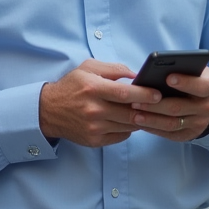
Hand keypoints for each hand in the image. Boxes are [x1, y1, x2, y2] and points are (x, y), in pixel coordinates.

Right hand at [39, 60, 162, 147]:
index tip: (157, 94)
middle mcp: (93, 110)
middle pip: (129, 113)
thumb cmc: (71, 86)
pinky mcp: (94, 140)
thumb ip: (113, 69)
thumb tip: (136, 75)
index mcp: (93, 89)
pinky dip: (128, 129)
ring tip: (145, 112)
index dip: (144, 94)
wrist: (48, 110)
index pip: (124, 93)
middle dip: (148, 109)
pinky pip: (120, 137)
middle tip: (160, 105)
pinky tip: (127, 121)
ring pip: (128, 126)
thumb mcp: (88, 68)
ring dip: (139, 120)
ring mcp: (94, 128)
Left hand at [129, 67, 208, 141]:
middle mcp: (208, 106)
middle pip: (179, 107)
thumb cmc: (194, 80)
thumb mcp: (195, 71)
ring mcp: (199, 123)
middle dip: (156, 104)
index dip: (186, 82)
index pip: (201, 86)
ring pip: (172, 123)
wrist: (206, 102)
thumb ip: (182, 68)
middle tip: (136, 100)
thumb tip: (157, 68)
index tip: (168, 78)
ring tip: (134, 113)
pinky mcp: (188, 134)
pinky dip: (153, 128)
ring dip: (151, 119)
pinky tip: (139, 122)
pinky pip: (169, 133)